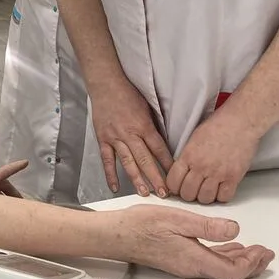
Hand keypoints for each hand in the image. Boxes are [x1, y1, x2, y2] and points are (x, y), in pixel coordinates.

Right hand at [90, 79, 173, 197]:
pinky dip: (110, 174)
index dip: (168, 164)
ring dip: (137, 179)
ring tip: (145, 193)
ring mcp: (115, 138)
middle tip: (164, 193)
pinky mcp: (103, 139)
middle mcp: (130, 134)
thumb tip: (163, 142)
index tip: (175, 177)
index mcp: (144, 125)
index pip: (159, 149)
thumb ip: (153, 126)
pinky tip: (115, 187)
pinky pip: (107, 160)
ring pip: (128, 162)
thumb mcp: (147, 107)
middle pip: (145, 160)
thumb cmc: (128, 94)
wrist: (106, 85)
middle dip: (156, 178)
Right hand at [119, 204, 274, 278]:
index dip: (251, 264)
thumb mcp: (178, 218)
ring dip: (240, 260)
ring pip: (220, 268)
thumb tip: (236, 229)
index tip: (263, 251)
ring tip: (254, 250)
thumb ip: (208, 226)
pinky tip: (228, 245)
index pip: (231, 271)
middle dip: (251, 264)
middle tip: (266, 253)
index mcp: (194, 258)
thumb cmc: (142, 225)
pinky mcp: (180, 258)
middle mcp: (192, 266)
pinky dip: (225, 255)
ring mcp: (185, 264)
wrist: (117, 234)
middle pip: (229, 273)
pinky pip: (209, 261)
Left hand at [166, 105, 258, 203]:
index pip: (173, 182)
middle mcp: (201, 166)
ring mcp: (217, 173)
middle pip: (187, 194)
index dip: (175, 187)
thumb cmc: (219, 125)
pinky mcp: (233, 177)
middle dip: (189, 193)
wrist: (241, 121)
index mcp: (188, 155)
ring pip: (205, 199)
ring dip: (206, 196)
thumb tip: (182, 172)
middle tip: (195, 188)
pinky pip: (224, 198)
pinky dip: (222, 196)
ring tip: (209, 188)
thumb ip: (187, 156)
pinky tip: (222, 188)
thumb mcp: (194, 138)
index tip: (179, 186)